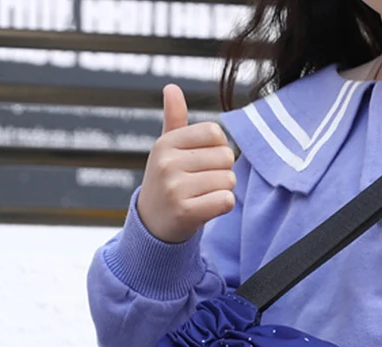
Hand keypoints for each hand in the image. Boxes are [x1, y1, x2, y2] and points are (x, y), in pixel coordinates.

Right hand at [137, 83, 236, 242]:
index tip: (207, 161)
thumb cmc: (167, 182)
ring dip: (224, 190)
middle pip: (225, 157)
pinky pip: (225, 201)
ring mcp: (175, 189)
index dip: (220, 147)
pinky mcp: (185, 212)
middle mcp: (167, 163)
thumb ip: (174, 120)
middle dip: (223, 171)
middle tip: (205, 183)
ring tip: (204, 195)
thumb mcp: (167, 150)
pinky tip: (208, 208)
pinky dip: (224, 205)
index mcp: (166, 143)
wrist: (153, 224)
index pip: (215, 133)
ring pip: (228, 180)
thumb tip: (172, 87)